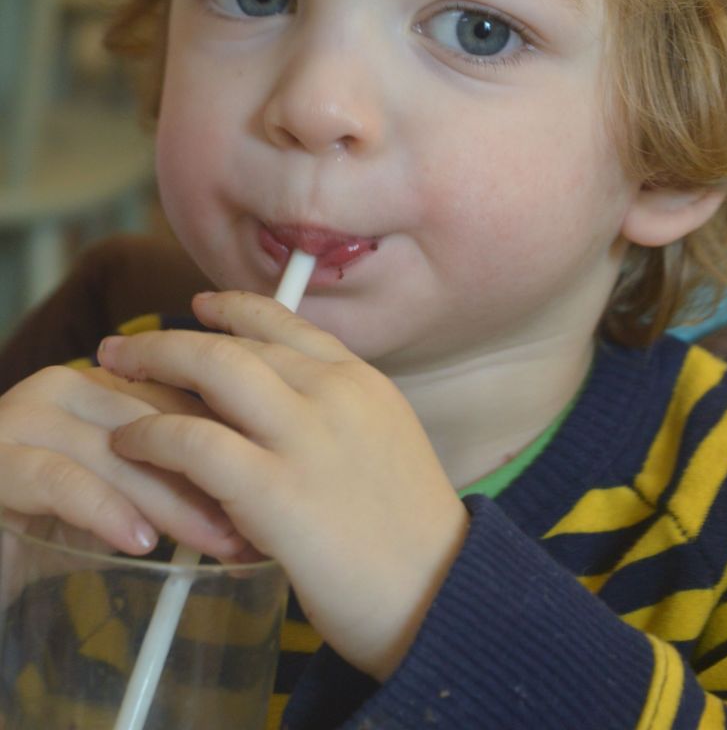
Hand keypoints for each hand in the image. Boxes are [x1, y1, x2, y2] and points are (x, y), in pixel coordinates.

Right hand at [0, 365, 247, 558]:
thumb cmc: (40, 531)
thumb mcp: (113, 505)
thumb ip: (161, 486)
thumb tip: (243, 506)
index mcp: (99, 385)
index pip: (179, 398)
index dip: (228, 440)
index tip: (272, 484)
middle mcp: (63, 388)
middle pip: (154, 420)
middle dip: (209, 472)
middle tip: (253, 523)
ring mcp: (23, 417)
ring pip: (115, 449)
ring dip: (168, 498)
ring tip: (213, 539)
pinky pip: (59, 479)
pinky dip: (102, 509)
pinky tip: (137, 542)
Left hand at [100, 290, 468, 679]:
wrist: (441, 592)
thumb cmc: (409, 534)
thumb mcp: (381, 443)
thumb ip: (333, 412)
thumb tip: (269, 405)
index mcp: (361, 381)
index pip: (285, 322)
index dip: (234, 308)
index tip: (200, 306)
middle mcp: (334, 393)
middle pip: (237, 340)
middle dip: (171, 336)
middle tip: (125, 345)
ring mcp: (307, 437)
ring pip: (213, 369)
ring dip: (154, 363)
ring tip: (113, 374)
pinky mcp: (276, 491)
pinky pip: (196, 442)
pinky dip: (153, 435)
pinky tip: (131, 444)